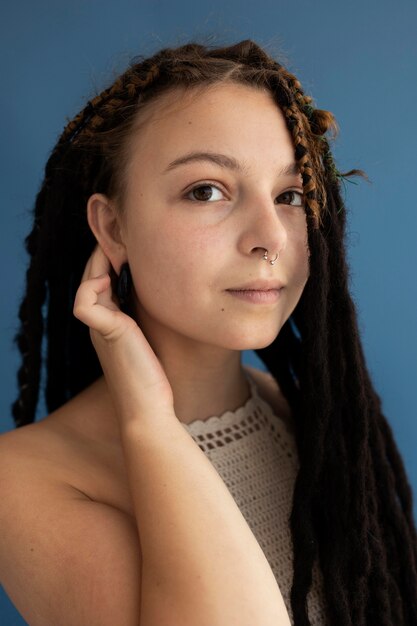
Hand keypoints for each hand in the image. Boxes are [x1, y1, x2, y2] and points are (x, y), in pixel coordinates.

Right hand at [73, 244, 174, 424]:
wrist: (149, 409)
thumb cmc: (154, 377)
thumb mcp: (152, 339)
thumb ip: (150, 318)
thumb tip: (167, 292)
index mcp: (109, 323)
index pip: (102, 282)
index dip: (111, 261)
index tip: (133, 245)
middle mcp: (100, 323)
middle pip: (91, 277)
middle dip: (105, 255)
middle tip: (127, 238)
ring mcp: (99, 328)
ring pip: (86, 284)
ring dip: (100, 265)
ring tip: (124, 253)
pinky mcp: (106, 332)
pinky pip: (84, 303)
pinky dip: (95, 286)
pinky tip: (117, 281)